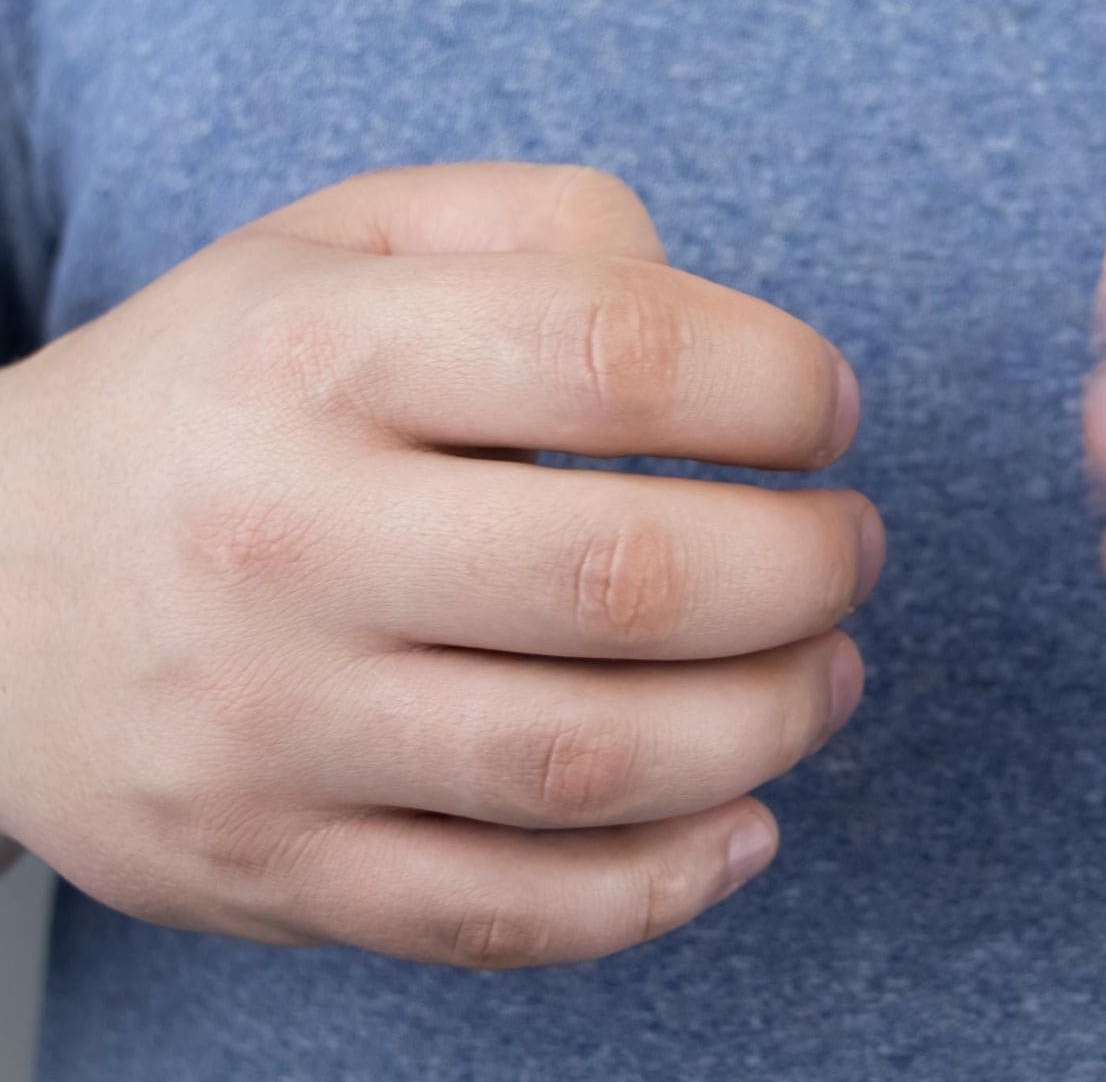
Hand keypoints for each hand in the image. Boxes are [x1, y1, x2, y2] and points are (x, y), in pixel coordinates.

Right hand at [0, 164, 878, 964]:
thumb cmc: (221, 394)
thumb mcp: (343, 240)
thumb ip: (549, 226)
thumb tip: (721, 323)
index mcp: (315, 354)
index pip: (613, 354)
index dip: (774, 384)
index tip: (823, 410)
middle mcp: (286, 540)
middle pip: (627, 575)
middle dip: (804, 567)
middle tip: (850, 548)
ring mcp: (271, 727)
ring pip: (588, 760)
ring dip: (771, 722)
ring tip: (828, 671)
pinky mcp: (271, 867)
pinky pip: (502, 912)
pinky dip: (662, 887)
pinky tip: (747, 824)